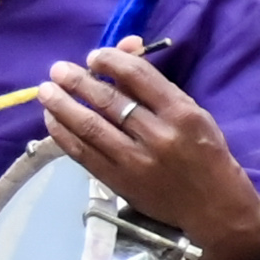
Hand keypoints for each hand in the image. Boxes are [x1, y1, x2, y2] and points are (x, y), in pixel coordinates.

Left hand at [41, 48, 259, 259]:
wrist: (214, 207)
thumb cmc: (207, 154)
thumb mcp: (193, 114)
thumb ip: (157, 89)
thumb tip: (123, 53)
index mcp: (182, 113)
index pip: (138, 76)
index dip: (110, 61)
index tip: (94, 57)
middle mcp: (158, 134)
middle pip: (109, 99)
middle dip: (77, 80)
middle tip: (58, 69)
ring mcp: (135, 160)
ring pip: (90, 125)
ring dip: (62, 105)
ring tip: (45, 90)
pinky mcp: (118, 181)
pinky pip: (82, 152)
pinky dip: (63, 133)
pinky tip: (52, 119)